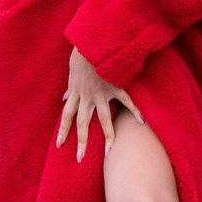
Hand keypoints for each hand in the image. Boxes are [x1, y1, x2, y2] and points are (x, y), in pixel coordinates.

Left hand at [55, 47, 140, 161]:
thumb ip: (70, 86)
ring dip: (107, 136)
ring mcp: (102, 94)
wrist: (93, 42)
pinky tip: (141, 122)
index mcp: (76, 92)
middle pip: (83, 123)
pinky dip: (134, 111)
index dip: (62, 131)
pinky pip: (126, 101)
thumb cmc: (80, 53)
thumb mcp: (71, 71)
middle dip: (81, 142)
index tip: (59, 145)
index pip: (66, 116)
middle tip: (79, 158)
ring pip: (104, 119)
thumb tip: (65, 97)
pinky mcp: (115, 87)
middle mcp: (87, 97)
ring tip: (109, 152)